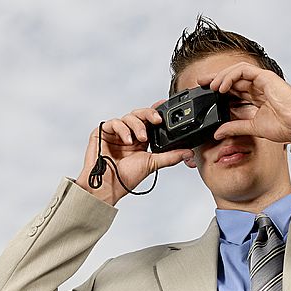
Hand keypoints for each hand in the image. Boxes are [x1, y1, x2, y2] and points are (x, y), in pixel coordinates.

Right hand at [76, 102, 193, 205]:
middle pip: (140, 114)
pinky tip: (128, 140)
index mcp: (140, 139)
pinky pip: (114, 122)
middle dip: (149, 115)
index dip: (156, 111)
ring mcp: (115, 132)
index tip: (164, 105)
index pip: (149, 120)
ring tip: (141, 139)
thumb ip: (170, 156)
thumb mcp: (152, 164)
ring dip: (137, 126)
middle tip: (157, 121)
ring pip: (128, 116)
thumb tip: (188, 152)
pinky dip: (122, 129)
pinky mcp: (102, 132)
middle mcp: (129, 133)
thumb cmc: (126, 177)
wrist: (108, 186)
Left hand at [196, 62, 290, 142]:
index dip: (218, 92)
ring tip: (210, 87)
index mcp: (257, 98)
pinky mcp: (265, 77)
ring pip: (235, 72)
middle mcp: (258, 87)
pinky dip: (230, 76)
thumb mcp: (253, 128)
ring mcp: (262, 81)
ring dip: (220, 77)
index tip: (204, 96)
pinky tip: (221, 86)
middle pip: (232, 79)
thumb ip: (235, 127)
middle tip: (199, 84)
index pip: (233, 91)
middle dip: (214, 80)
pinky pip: (243, 70)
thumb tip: (218, 133)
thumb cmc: (285, 127)